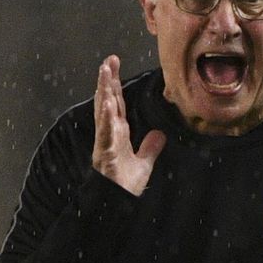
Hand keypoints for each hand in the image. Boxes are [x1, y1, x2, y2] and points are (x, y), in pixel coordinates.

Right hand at [92, 55, 165, 195]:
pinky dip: (106, 117)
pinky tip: (108, 103)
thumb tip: (159, 135)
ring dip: (104, 90)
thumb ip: (150, 148)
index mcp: (117, 132)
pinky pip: (106, 132)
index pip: (117, 103)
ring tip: (104, 71)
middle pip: (108, 101)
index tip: (113, 65)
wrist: (116, 202)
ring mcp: (106, 140)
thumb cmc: (125, 184)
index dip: (115, 84)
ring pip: (103, 111)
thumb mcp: (143, 163)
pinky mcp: (106, 151)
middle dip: (107, 80)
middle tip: (108, 60)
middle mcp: (109, 133)